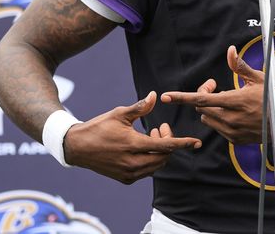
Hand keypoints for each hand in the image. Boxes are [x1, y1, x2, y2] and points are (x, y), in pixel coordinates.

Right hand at [63, 91, 200, 183]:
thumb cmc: (99, 127)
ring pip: (156, 166)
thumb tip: (155, 96)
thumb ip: (140, 108)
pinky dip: (151, 161)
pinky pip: (147, 172)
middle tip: (159, 128)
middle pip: (164, 157)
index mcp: (132, 144)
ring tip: (150, 136)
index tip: (197, 142)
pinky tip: (143, 148)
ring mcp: (128, 173)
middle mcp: (132, 162)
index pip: (165, 146)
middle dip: (168, 143)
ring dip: (160, 152)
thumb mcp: (119, 114)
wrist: (78, 147)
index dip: (182, 143)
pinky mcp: (125, 179)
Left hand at [162, 46, 274, 143]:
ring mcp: (232, 131)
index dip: (181, 97)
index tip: (165, 96)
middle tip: (214, 87)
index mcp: (234, 101)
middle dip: (203, 96)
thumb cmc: (274, 98)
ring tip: (225, 101)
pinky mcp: (235, 140)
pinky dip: (219, 119)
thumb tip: (230, 51)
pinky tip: (233, 114)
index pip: (201, 99)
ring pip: (207, 119)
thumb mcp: (259, 79)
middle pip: (202, 108)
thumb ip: (240, 66)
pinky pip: (217, 128)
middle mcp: (231, 118)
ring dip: (209, 109)